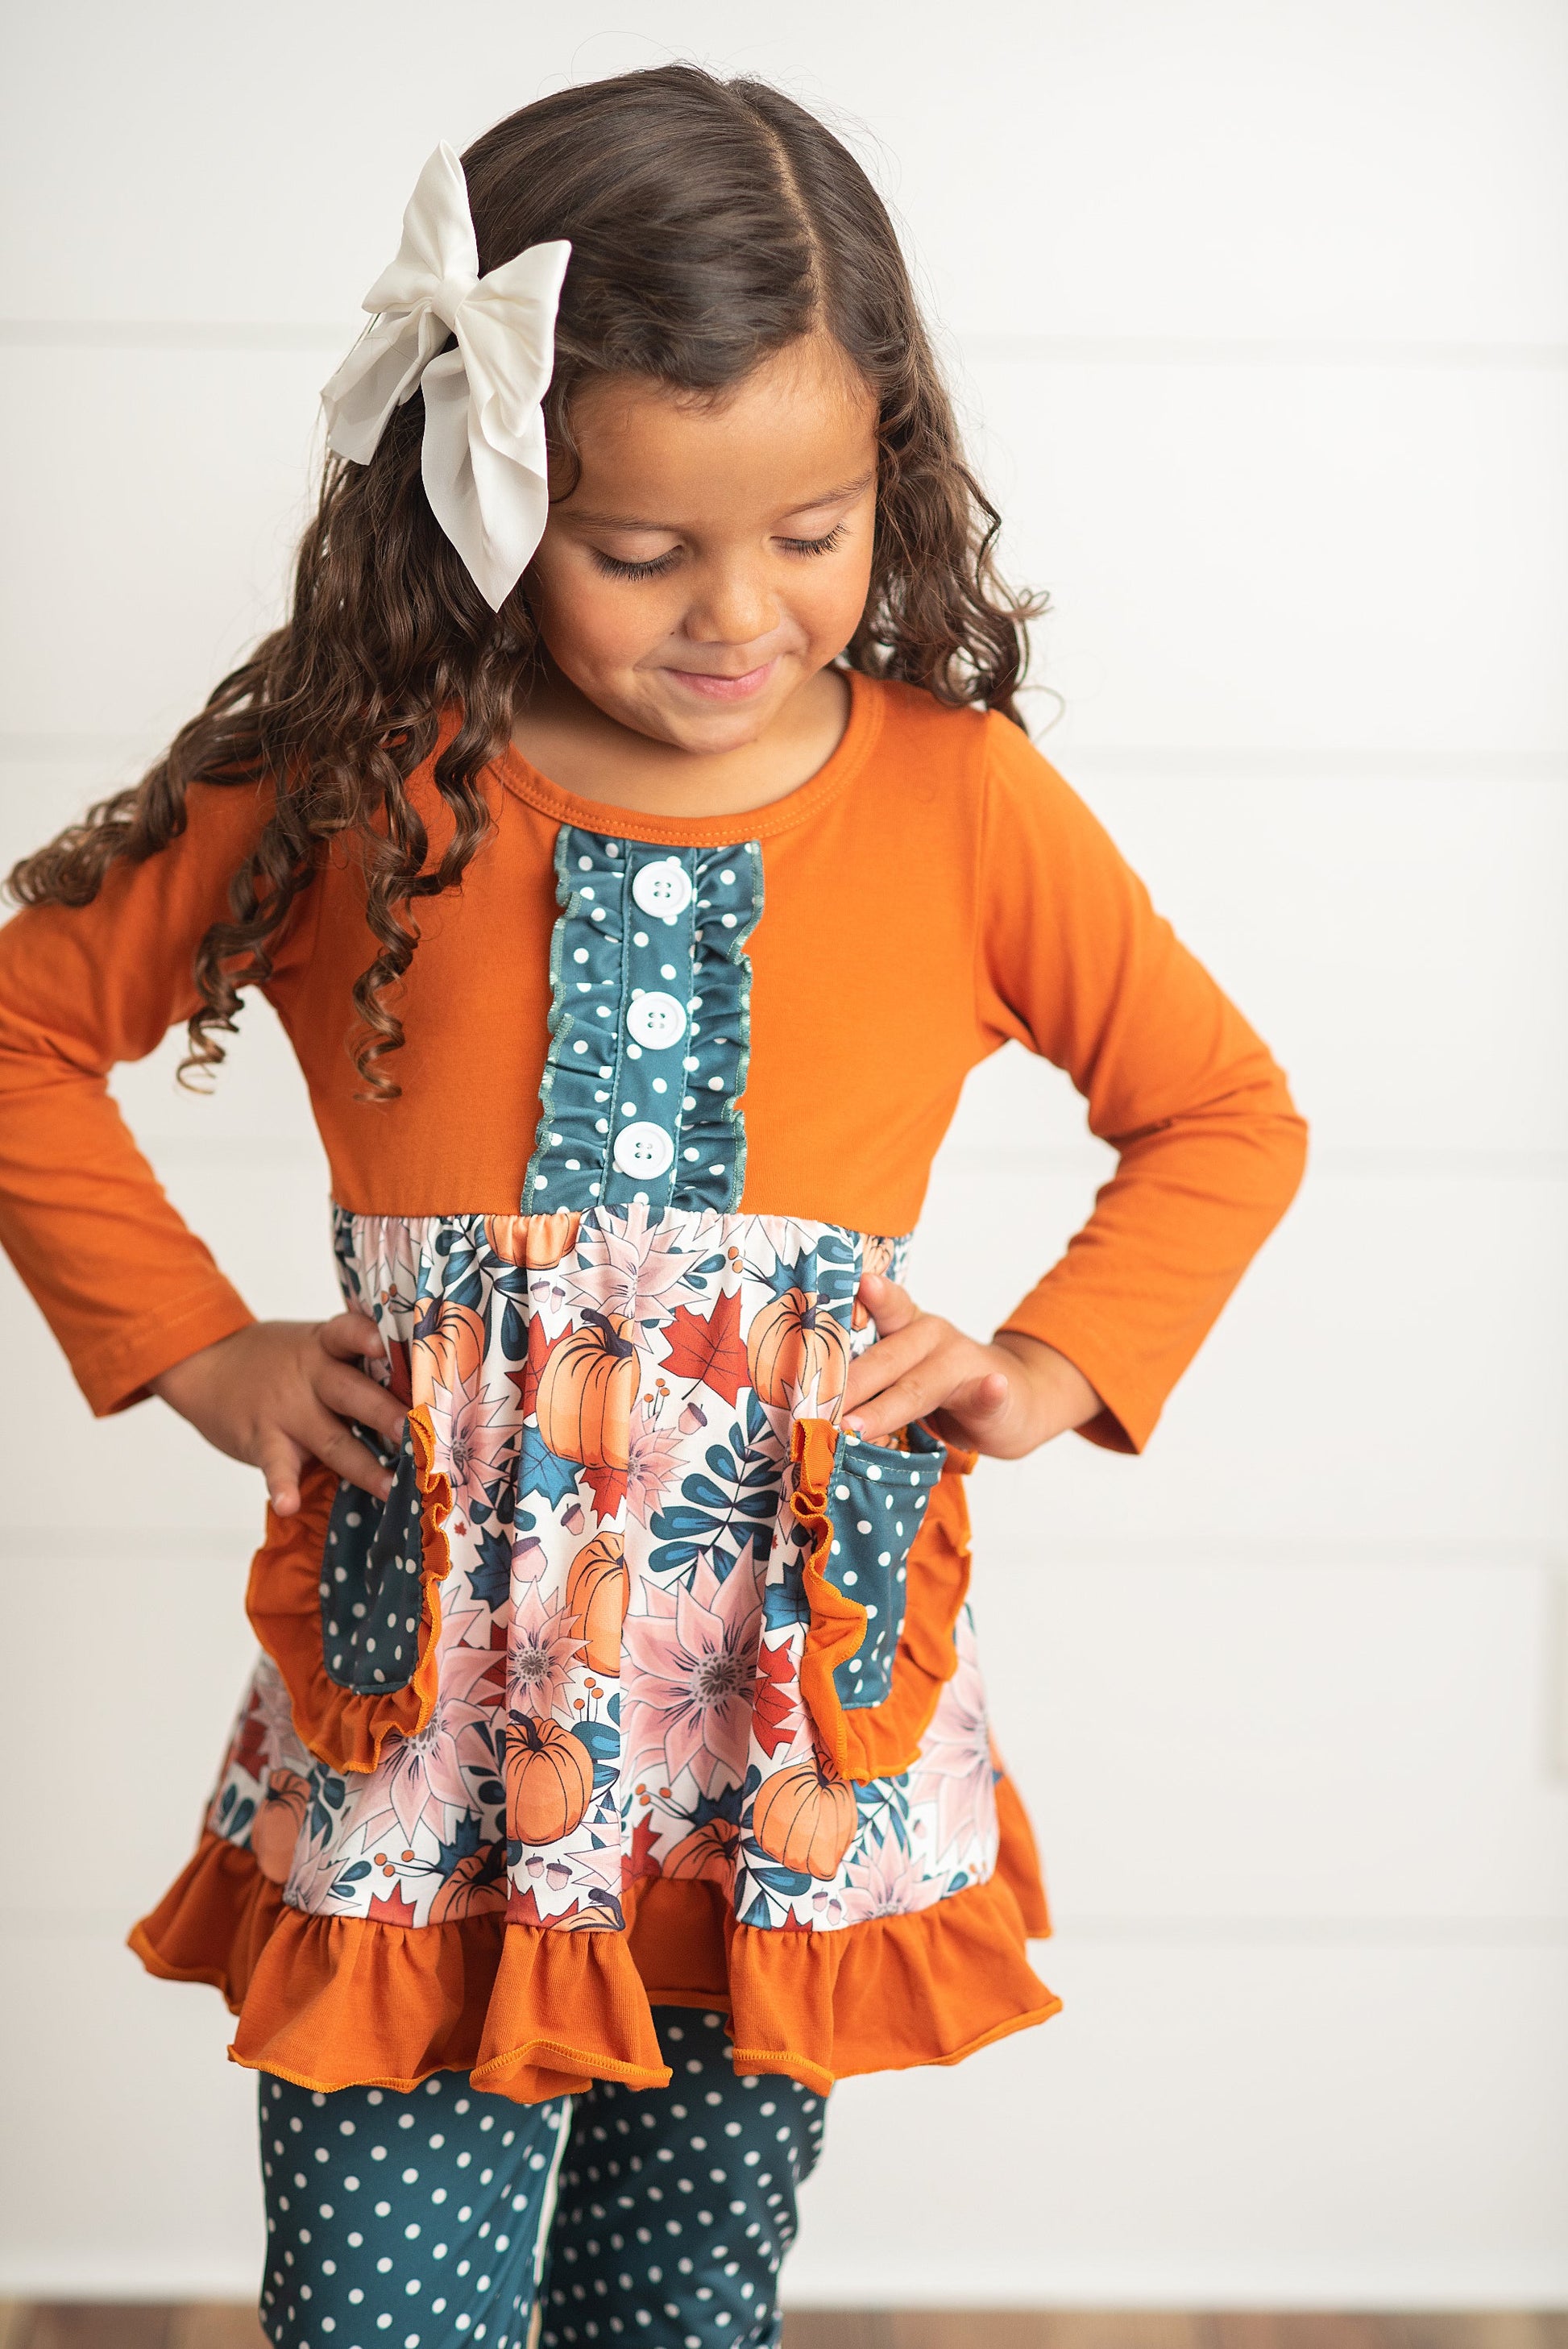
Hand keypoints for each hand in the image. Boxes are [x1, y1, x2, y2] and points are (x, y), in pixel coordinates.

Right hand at [148, 1310, 407, 1516]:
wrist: (206, 1364)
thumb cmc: (278, 1360)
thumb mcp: (314, 1347)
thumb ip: (356, 1365)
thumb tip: (421, 1391)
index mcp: (326, 1347)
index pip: (347, 1333)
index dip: (366, 1336)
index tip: (385, 1342)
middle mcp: (309, 1376)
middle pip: (352, 1393)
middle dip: (385, 1413)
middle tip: (416, 1431)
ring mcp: (286, 1410)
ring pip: (331, 1439)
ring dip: (364, 1465)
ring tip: (390, 1486)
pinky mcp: (262, 1440)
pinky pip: (276, 1465)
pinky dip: (282, 1486)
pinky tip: (289, 1504)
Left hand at [841, 1273, 1102, 1457]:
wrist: (1017, 1396)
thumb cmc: (944, 1386)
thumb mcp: (903, 1374)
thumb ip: (866, 1383)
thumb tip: (807, 1409)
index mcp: (905, 1326)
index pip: (883, 1307)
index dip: (867, 1298)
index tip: (857, 1284)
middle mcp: (931, 1336)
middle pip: (886, 1359)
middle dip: (847, 1386)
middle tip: (815, 1409)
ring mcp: (964, 1364)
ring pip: (920, 1386)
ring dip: (886, 1407)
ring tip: (855, 1426)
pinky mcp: (996, 1394)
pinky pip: (988, 1393)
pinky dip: (991, 1390)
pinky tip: (995, 1387)